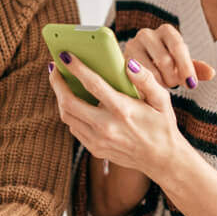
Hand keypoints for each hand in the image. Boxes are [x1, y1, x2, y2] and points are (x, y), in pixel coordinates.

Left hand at [48, 52, 188, 180]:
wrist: (163, 160)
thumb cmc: (162, 125)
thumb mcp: (162, 100)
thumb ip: (146, 79)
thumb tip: (128, 63)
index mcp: (123, 110)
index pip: (92, 84)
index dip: (76, 68)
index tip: (65, 55)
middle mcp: (106, 126)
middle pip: (69, 102)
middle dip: (57, 82)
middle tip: (54, 67)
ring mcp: (98, 140)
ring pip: (67, 116)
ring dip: (60, 97)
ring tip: (60, 82)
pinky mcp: (95, 149)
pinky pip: (74, 128)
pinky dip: (70, 113)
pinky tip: (72, 101)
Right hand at [124, 24, 214, 89]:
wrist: (138, 67)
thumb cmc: (164, 66)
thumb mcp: (181, 66)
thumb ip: (196, 69)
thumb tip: (211, 73)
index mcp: (166, 31)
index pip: (179, 47)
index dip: (186, 67)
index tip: (192, 85)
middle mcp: (147, 33)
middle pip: (164, 60)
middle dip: (172, 78)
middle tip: (173, 86)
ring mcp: (132, 45)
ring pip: (149, 70)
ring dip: (159, 83)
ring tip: (161, 85)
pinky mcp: (121, 59)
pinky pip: (136, 76)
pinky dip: (145, 85)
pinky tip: (149, 89)